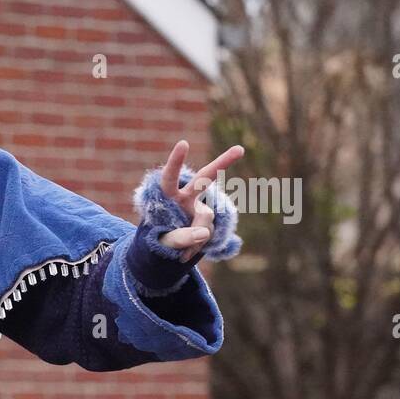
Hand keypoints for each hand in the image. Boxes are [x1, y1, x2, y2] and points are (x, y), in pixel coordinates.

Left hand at [157, 140, 244, 261]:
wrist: (165, 245)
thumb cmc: (159, 237)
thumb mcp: (162, 240)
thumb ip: (180, 238)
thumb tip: (205, 233)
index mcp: (166, 195)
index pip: (169, 177)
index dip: (176, 162)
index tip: (184, 143)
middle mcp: (185, 196)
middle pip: (205, 177)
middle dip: (222, 163)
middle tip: (240, 149)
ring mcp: (198, 206)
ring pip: (206, 218)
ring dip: (194, 238)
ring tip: (180, 254)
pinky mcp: (206, 219)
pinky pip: (207, 232)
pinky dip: (197, 246)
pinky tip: (185, 255)